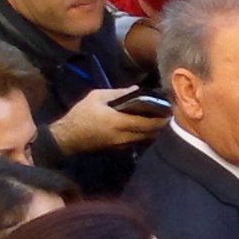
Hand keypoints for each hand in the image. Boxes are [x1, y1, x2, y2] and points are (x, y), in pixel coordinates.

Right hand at [50, 86, 167, 154]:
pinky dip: (145, 136)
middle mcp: (123, 136)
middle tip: (170, 116)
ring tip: (162, 120)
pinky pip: (137, 142)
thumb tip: (136, 89)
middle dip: (161, 126)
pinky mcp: (118, 149)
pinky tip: (148, 128)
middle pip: (150, 133)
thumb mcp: (96, 97)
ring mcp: (122, 145)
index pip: (147, 123)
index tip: (171, 111)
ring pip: (145, 139)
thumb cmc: (81, 114)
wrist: (67, 137)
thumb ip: (118, 93)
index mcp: (118, 122)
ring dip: (154, 132)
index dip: (161, 119)